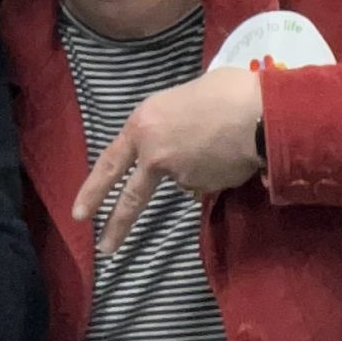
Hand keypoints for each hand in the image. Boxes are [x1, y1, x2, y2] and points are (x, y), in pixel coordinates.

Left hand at [73, 67, 263, 256]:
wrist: (261, 112)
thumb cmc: (226, 91)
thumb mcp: (184, 97)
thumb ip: (172, 122)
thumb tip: (181, 138)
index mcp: (143, 124)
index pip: (110, 162)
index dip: (94, 188)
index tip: (80, 212)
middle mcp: (154, 153)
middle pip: (131, 197)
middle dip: (116, 224)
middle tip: (104, 248)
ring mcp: (181, 175)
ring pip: (183, 178)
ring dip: (198, 166)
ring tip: (222, 141)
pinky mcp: (206, 187)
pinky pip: (208, 180)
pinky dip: (217, 170)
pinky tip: (231, 152)